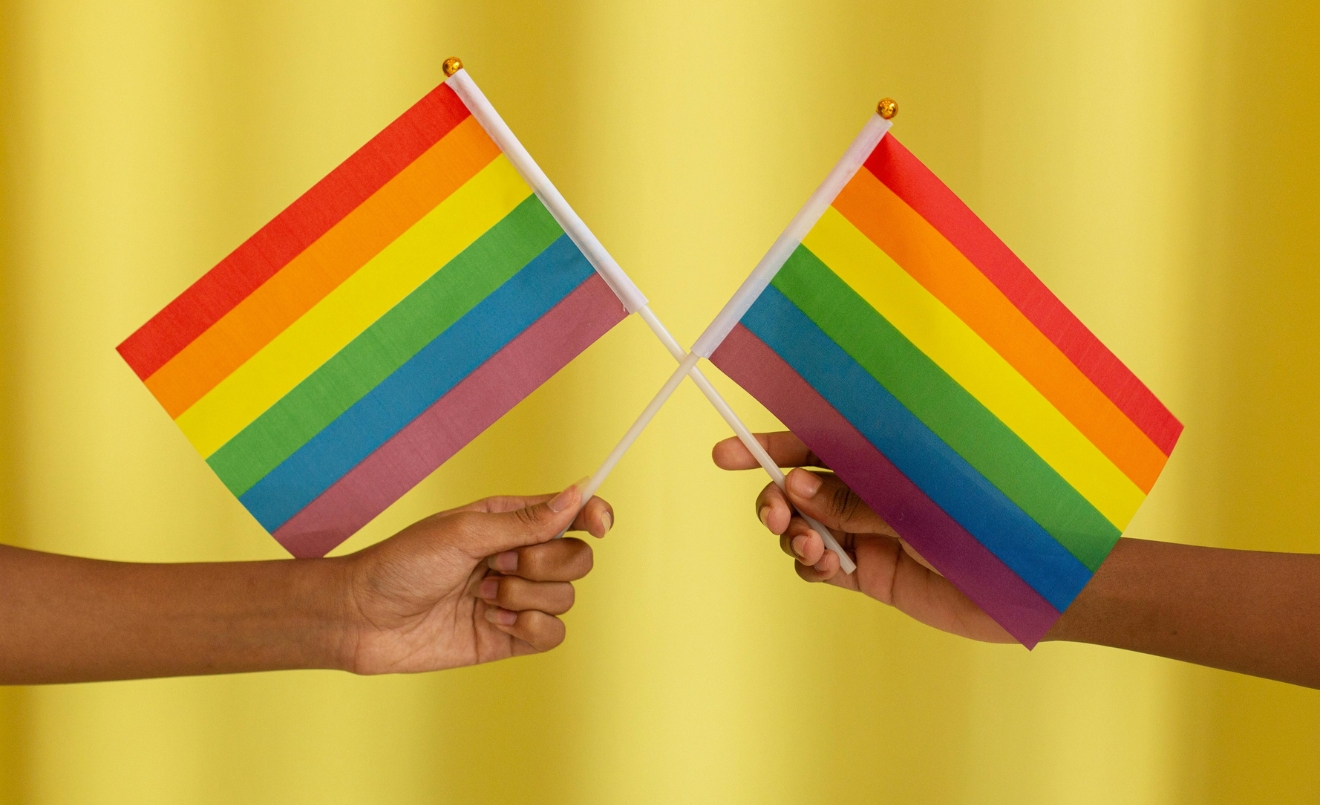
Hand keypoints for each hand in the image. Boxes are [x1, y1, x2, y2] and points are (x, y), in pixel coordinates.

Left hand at [339, 482, 612, 673]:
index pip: (572, 513)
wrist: (363, 619)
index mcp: (510, 521)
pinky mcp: (511, 638)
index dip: (594, 514)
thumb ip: (525, 521)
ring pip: (566, 597)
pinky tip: (490, 624)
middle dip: (543, 563)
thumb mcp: (463, 533)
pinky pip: (554, 635)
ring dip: (524, 598)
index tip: (600, 524)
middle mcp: (519, 557)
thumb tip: (577, 494)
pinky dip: (529, 629)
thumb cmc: (402, 564)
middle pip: (577, 558)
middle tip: (497, 565)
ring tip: (479, 598)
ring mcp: (517, 599)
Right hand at [713, 432, 1012, 642]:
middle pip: (796, 488)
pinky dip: (810, 565)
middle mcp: (868, 490)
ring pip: (802, 528)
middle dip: (774, 498)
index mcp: (879, 455)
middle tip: (776, 514)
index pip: (812, 442)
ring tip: (811, 545)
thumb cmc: (986, 518)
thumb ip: (850, 497)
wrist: (1030, 580)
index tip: (723, 453)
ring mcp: (867, 531)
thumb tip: (792, 488)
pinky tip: (824, 564)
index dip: (766, 445)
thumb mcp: (912, 499)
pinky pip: (819, 566)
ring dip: (792, 534)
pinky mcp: (871, 573)